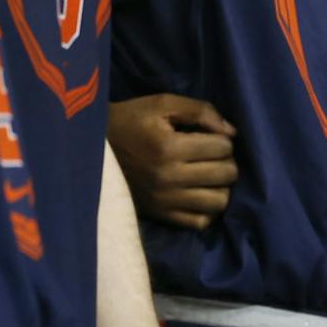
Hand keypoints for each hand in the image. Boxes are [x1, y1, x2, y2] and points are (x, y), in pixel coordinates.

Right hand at [106, 95, 237, 229]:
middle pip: (226, 174)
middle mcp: (168, 178)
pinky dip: (207, 209)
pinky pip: (199, 222)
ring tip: (209, 175)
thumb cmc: (131, 121)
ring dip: (221, 186)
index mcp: (168, 147)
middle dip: (226, 161)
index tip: (210, 136)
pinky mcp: (160, 215)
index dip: (223, 139)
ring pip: (218, 202)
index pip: (223, 148)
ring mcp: (164, 200)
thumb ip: (200, 111)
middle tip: (213, 155)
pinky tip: (200, 194)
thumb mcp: (162, 104)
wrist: (94, 148)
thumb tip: (232, 132)